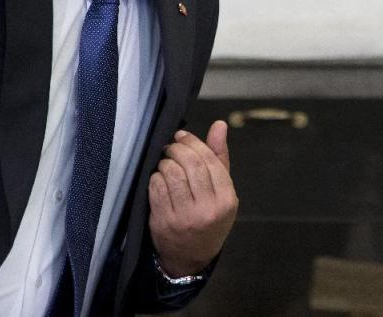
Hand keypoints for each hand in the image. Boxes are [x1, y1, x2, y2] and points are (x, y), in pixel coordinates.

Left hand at [148, 120, 238, 276]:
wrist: (192, 257)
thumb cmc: (210, 217)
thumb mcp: (222, 191)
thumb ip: (219, 157)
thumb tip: (220, 125)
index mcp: (226, 199)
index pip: (209, 161)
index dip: (193, 143)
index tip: (182, 136)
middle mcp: (207, 209)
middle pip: (191, 165)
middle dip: (177, 149)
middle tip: (171, 146)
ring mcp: (184, 217)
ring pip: (172, 175)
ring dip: (165, 162)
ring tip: (166, 162)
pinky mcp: (164, 222)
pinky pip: (156, 189)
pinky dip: (155, 178)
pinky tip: (159, 178)